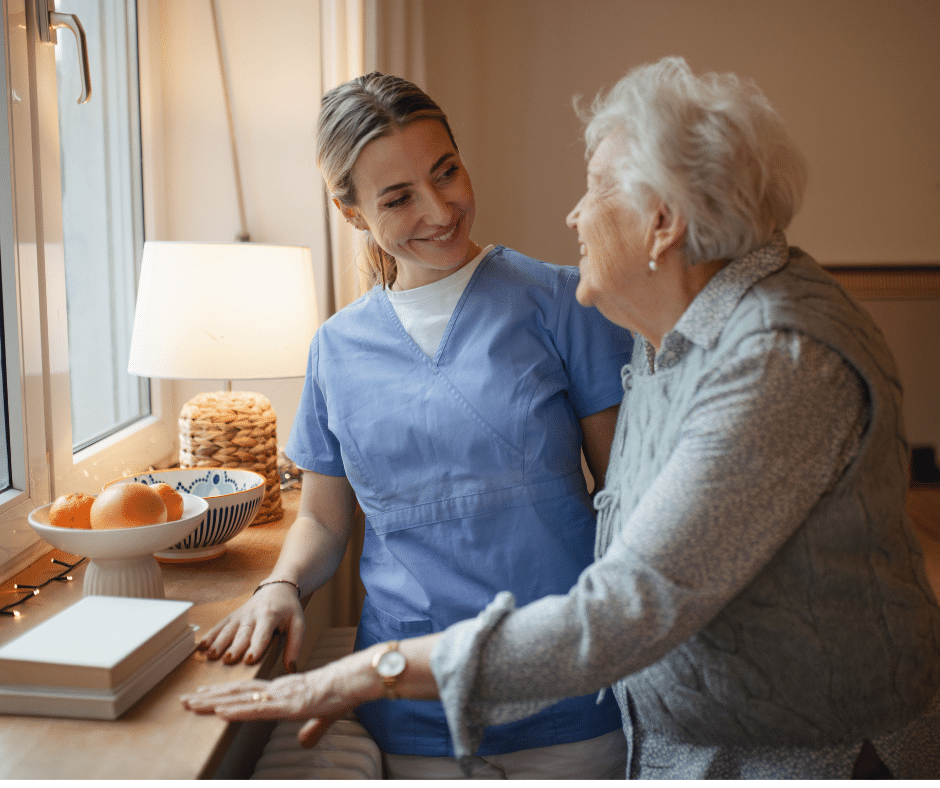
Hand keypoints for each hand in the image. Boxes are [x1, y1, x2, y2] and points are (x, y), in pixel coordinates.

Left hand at [181, 651, 378, 746]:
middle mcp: (277, 689)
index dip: (224, 693)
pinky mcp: (288, 703)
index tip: (203, 695)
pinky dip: (236, 709)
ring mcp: (281, 695)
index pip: (248, 692)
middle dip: (209, 696)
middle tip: (184, 699)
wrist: (355, 680)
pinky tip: (219, 711)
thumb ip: (312, 729)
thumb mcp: (324, 716)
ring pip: (240, 698)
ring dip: (214, 701)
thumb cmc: (342, 693)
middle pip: (237, 692)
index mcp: (284, 691)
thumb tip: (304, 742)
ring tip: (191, 704)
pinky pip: (257, 708)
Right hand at [197, 583, 304, 672]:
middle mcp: (253, 615)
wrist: (278, 587)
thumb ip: (295, 646)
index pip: (262, 633)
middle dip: (234, 647)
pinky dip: (210, 635)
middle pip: (242, 633)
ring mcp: (241, 615)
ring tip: (210, 655)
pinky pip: (220, 625)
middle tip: (227, 660)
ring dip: (218, 642)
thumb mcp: (298, 624)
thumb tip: (292, 669)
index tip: (249, 659)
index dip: (256, 646)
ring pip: (228, 629)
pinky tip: (201, 646)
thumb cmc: (288, 609)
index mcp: (270, 616)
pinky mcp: (233, 616)